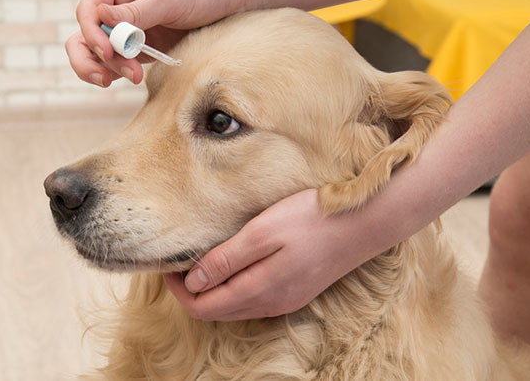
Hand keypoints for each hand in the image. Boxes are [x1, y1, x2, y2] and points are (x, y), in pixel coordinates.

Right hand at [66, 0, 243, 86]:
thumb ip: (137, 11)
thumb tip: (101, 18)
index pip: (89, 10)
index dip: (93, 34)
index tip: (109, 52)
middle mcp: (117, 4)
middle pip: (85, 34)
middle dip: (90, 58)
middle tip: (105, 78)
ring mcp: (127, 27)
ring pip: (98, 53)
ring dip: (108, 69)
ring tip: (134, 77)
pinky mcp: (140, 47)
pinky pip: (119, 62)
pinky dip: (120, 72)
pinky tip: (133, 77)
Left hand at [163, 189, 388, 320]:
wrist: (362, 223)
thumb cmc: (310, 220)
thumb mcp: (262, 233)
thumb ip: (226, 260)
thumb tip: (193, 281)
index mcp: (258, 291)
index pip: (202, 307)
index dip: (178, 289)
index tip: (167, 264)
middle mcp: (270, 304)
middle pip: (216, 310)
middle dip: (192, 290)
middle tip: (179, 260)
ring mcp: (285, 300)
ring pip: (233, 307)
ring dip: (212, 289)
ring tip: (201, 260)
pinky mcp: (295, 291)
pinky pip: (252, 299)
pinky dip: (233, 287)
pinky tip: (232, 265)